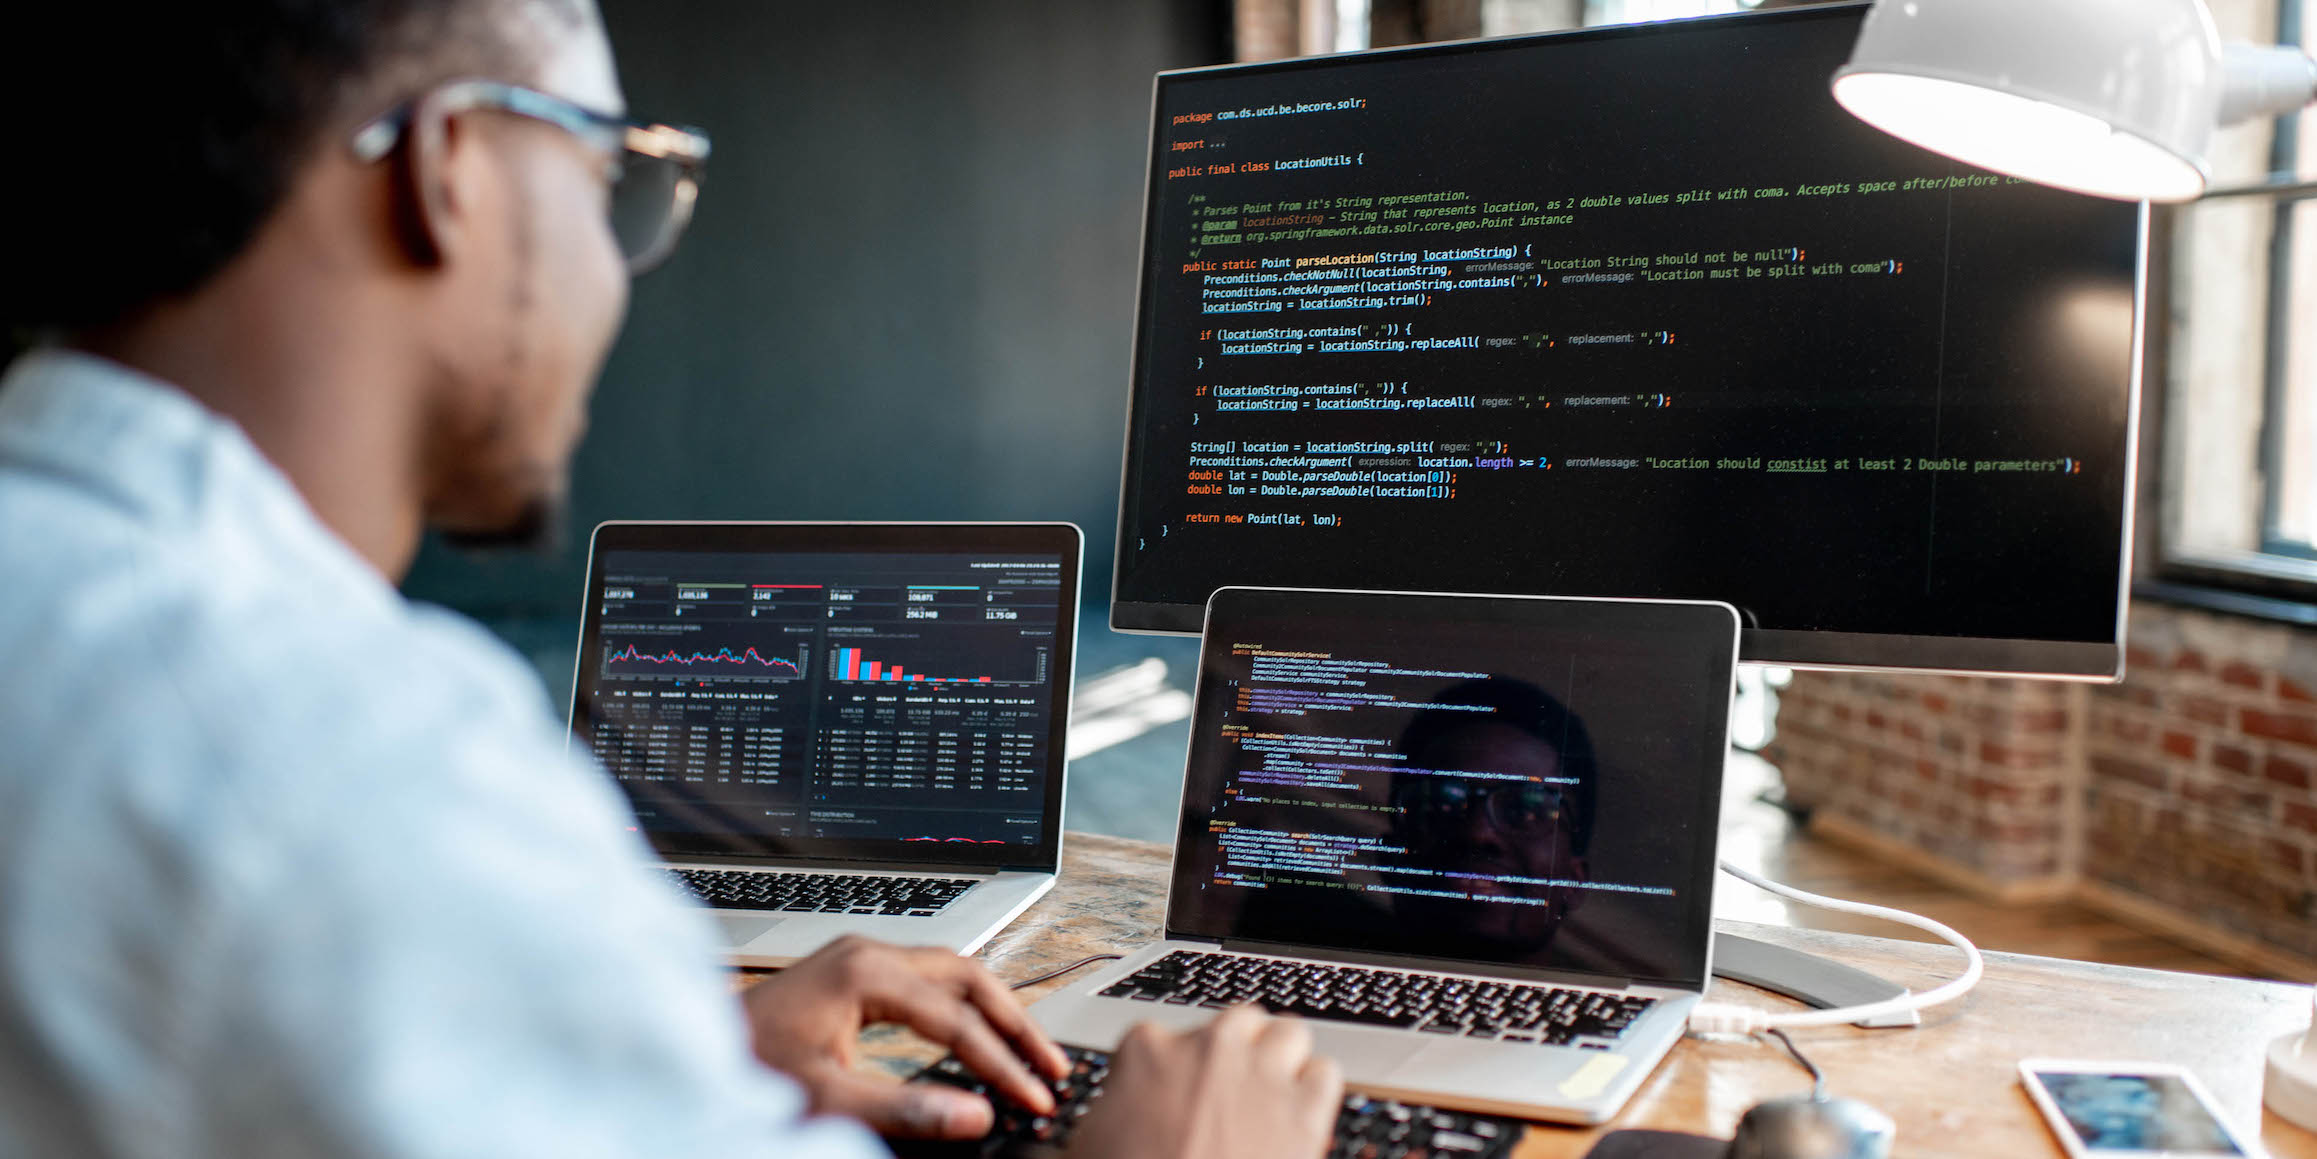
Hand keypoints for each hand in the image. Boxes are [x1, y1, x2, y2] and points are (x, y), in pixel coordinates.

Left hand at [741, 935, 1069, 1138]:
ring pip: (951, 973)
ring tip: (1029, 1051)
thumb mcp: (827, 1098)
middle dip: (1016, 1023)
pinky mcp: (850, 974)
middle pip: (969, 977)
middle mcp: (868, 953)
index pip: (958, 1020)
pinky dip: (962, 1007)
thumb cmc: (744, 1067)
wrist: (688, 1050)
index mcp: (866, 973)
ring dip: (994, 1010)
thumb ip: (905, 1108)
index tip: (1034, 1098)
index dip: (1003, 1064)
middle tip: (1052, 1066)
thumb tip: (975, 1117)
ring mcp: (858, 958)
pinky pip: (926, 980)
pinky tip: (975, 1032)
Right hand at [1064, 1005, 1342, 1158]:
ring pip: (1290, 1034)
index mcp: (1147, 1051)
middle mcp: (1209, 1050)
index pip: (1164, 1035)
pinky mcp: (1304, 1112)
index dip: (1173, 1070)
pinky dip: (1315, 1093)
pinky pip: (1325, 1075)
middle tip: (1230, 1091)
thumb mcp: (1086, 1147)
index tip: (1175, 1097)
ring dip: (1283, 1061)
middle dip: (1239, 1052)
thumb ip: (1104, 1119)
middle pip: (1239, 1022)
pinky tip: (1300, 1118)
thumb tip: (1101, 1128)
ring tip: (1272, 1096)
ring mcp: (1260, 1076)